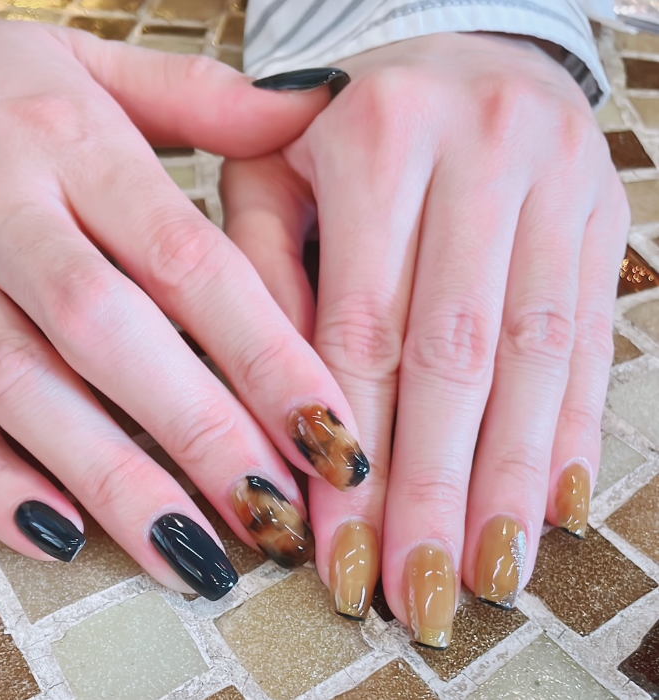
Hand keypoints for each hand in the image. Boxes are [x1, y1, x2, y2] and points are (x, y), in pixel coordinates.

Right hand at [0, 18, 369, 599]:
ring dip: (115, 481)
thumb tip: (316, 104)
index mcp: (73, 143)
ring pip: (28, 390)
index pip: (190, 261)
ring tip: (199, 559)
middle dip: (200, 433)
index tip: (331, 434)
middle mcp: (3, 212)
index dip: (266, 355)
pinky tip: (66, 538)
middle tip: (276, 516)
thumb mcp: (102, 71)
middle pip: (114, 335)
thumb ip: (207, 100)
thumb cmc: (10, 89)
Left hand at [223, 32, 628, 639]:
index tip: (340, 552)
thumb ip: (264, 280)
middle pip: (456, 357)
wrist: (452, 48)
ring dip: (509, 480)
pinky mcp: (603, 211)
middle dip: (437, 490)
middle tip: (420, 593)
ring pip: (536, 357)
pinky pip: (591, 335)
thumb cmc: (341, 123)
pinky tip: (549, 503)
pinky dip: (571, 428)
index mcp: (378, 141)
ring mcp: (557, 181)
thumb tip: (287, 421)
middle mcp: (479, 156)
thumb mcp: (270, 173)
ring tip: (488, 572)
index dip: (354, 453)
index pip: (363, 331)